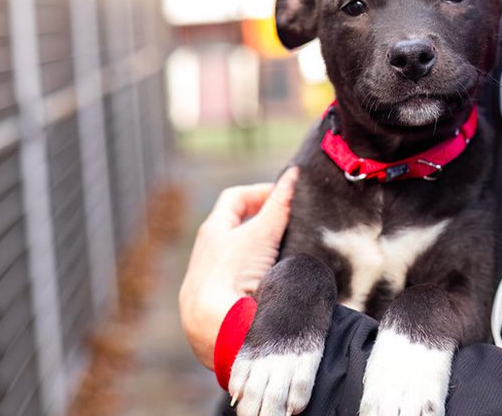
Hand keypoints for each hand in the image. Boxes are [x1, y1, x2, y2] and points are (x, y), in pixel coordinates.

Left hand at [179, 167, 298, 368]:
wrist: (217, 327)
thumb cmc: (234, 272)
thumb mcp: (262, 233)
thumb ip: (279, 204)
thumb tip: (294, 174)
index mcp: (212, 230)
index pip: (237, 198)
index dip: (262, 193)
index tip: (288, 197)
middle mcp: (207, 253)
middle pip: (238, 227)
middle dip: (264, 223)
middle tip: (291, 225)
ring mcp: (211, 280)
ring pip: (240, 257)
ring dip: (264, 253)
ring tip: (289, 256)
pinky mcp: (220, 305)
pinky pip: (242, 283)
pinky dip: (261, 278)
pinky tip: (277, 284)